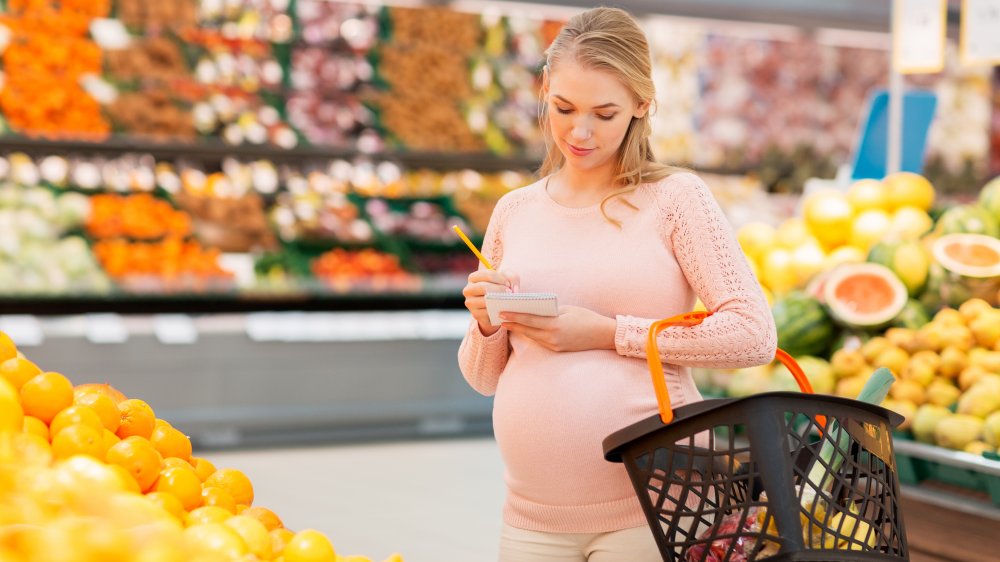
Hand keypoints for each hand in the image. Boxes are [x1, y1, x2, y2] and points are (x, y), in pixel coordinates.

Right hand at [462, 269, 519, 335]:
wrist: (495, 307)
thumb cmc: (499, 288)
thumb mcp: (506, 279)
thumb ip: (511, 278)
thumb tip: (514, 289)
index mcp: (473, 278)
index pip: (485, 274)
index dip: (498, 278)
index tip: (507, 282)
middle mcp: (468, 290)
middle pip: (483, 287)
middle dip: (498, 289)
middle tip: (509, 292)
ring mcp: (470, 303)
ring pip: (484, 301)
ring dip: (498, 300)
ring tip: (508, 299)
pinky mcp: (475, 314)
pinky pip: (487, 312)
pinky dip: (496, 310)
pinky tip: (504, 308)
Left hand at [500, 305, 615, 351]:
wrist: (603, 335)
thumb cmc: (587, 318)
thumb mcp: (567, 310)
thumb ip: (550, 312)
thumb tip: (535, 311)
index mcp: (555, 325)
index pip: (529, 320)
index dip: (514, 316)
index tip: (502, 312)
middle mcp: (553, 338)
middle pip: (527, 330)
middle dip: (513, 324)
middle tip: (500, 316)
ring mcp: (555, 346)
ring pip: (532, 336)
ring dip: (520, 330)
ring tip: (508, 322)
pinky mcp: (557, 349)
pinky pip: (540, 341)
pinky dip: (531, 334)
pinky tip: (524, 329)